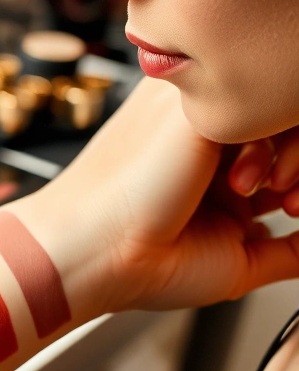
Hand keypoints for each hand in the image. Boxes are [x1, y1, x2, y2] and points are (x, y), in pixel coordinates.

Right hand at [13, 77, 298, 313]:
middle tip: (288, 206)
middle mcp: (204, 139)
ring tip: (272, 195)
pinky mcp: (193, 105)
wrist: (92, 254)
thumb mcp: (237, 264)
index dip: (298, 177)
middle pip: (281, 130)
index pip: (279, 151)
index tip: (291, 213)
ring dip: (293, 156)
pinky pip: (263, 106)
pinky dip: (277, 143)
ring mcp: (196, 116)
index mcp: (210, 169)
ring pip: (276, 112)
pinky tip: (249, 181)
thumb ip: (290, 251)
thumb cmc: (142, 265)